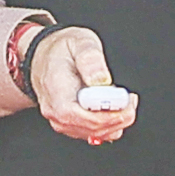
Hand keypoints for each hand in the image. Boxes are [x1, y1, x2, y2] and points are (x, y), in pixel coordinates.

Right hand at [29, 23, 134, 145]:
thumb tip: (101, 79)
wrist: (44, 57)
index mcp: (57, 92)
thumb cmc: (60, 50)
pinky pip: (93, 133)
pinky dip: (109, 125)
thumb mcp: (78, 41)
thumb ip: (90, 58)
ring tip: (125, 102)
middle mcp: (56, 111)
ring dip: (116, 122)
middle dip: (119, 117)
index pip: (85, 117)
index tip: (126, 101)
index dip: (110, 114)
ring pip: (95, 134)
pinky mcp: (69, 124)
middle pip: (92, 128)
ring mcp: (61, 121)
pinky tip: (116, 110)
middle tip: (131, 100)